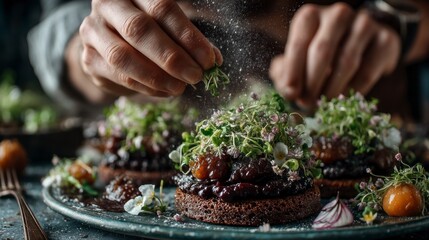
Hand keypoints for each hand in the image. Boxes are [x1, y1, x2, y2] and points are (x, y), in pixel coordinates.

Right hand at [79, 0, 221, 97]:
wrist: (109, 40)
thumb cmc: (148, 30)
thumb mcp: (168, 26)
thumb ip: (189, 40)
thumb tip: (214, 60)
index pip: (162, 9)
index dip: (188, 36)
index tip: (209, 60)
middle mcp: (107, 6)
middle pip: (139, 29)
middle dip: (172, 58)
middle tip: (195, 76)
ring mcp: (93, 32)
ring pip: (123, 56)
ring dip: (157, 77)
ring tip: (180, 88)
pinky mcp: (89, 59)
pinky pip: (119, 77)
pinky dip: (146, 88)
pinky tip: (165, 91)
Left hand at [270, 2, 400, 107]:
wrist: (362, 40)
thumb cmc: (320, 52)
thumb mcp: (298, 57)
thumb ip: (285, 72)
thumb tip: (289, 92)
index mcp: (310, 16)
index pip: (299, 44)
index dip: (293, 72)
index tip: (290, 94)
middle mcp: (337, 14)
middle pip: (322, 52)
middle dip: (312, 83)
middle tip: (306, 103)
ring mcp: (364, 24)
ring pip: (346, 62)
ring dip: (331, 89)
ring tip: (323, 104)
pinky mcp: (384, 40)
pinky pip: (367, 72)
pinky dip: (353, 91)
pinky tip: (343, 99)